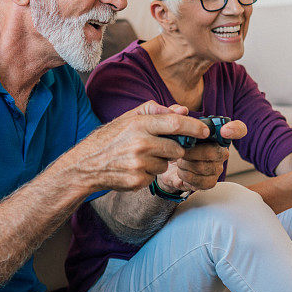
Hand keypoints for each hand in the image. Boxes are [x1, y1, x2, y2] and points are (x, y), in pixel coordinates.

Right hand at [66, 101, 211, 191]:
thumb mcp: (128, 119)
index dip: (195, 128)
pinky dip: (149, 173)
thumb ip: (156, 111)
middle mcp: (140, 144)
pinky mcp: (137, 181)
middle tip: (160, 147)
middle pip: (177, 148)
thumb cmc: (109, 139)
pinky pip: (155, 176)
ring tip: (140, 157)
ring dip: (160, 162)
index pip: (176, 124)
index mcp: (139, 125)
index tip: (206, 131)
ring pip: (167, 164)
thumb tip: (183, 110)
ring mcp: (139, 164)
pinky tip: (134, 168)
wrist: (86, 165)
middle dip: (174, 149)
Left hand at [156, 119, 246, 192]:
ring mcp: (216, 168)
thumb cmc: (173, 141)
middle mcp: (221, 150)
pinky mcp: (209, 182)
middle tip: (180, 150)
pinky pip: (201, 182)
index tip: (225, 130)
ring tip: (178, 160)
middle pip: (215, 152)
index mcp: (216, 133)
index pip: (238, 129)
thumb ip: (174, 113)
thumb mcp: (170, 125)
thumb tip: (181, 110)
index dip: (235, 129)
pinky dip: (186, 176)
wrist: (165, 163)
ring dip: (186, 164)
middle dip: (193, 152)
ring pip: (205, 167)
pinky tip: (181, 171)